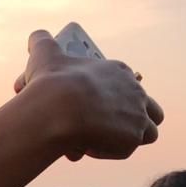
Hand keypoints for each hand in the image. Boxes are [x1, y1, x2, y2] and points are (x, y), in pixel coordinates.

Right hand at [14, 30, 162, 160]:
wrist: (58, 108)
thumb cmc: (52, 81)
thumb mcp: (44, 54)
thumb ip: (41, 42)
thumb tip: (34, 35)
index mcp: (119, 71)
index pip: (129, 85)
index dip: (112, 98)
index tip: (92, 107)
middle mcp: (136, 91)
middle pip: (150, 109)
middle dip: (133, 120)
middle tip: (106, 129)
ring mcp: (138, 115)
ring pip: (149, 132)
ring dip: (126, 138)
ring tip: (100, 142)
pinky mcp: (134, 137)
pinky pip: (125, 149)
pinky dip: (107, 151)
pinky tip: (86, 147)